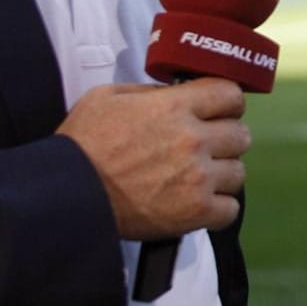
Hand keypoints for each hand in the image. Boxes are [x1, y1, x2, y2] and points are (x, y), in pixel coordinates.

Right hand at [58, 79, 250, 239]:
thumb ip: (149, 93)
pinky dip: (217, 208)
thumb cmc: (81, 145)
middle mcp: (193, 139)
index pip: (231, 94)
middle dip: (225, 139)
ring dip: (221, 175)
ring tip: (196, 178)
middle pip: (241, 134)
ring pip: (238, 172)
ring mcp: (198, 177)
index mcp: (175, 107)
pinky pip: (230, 208)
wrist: (65, 194)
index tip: (218, 111)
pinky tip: (197, 203)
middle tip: (204, 148)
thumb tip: (175, 94)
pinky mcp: (196, 212)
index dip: (226, 103)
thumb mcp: (107, 98)